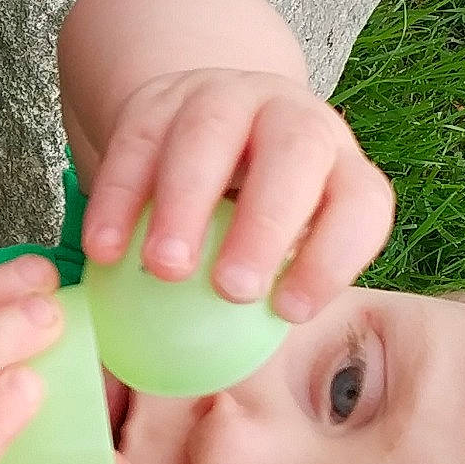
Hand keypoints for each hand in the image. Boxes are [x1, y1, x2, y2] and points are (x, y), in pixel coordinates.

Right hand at [79, 68, 394, 322]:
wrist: (205, 128)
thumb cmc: (247, 215)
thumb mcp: (276, 243)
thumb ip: (266, 287)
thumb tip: (228, 365)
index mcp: (339, 164)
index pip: (359, 202)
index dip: (334, 257)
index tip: (290, 314)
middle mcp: (292, 119)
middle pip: (295, 151)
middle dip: (265, 222)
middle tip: (231, 290)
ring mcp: (225, 98)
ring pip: (210, 133)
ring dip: (185, 204)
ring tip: (164, 270)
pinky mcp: (159, 100)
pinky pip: (136, 141)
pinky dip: (119, 199)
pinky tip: (105, 251)